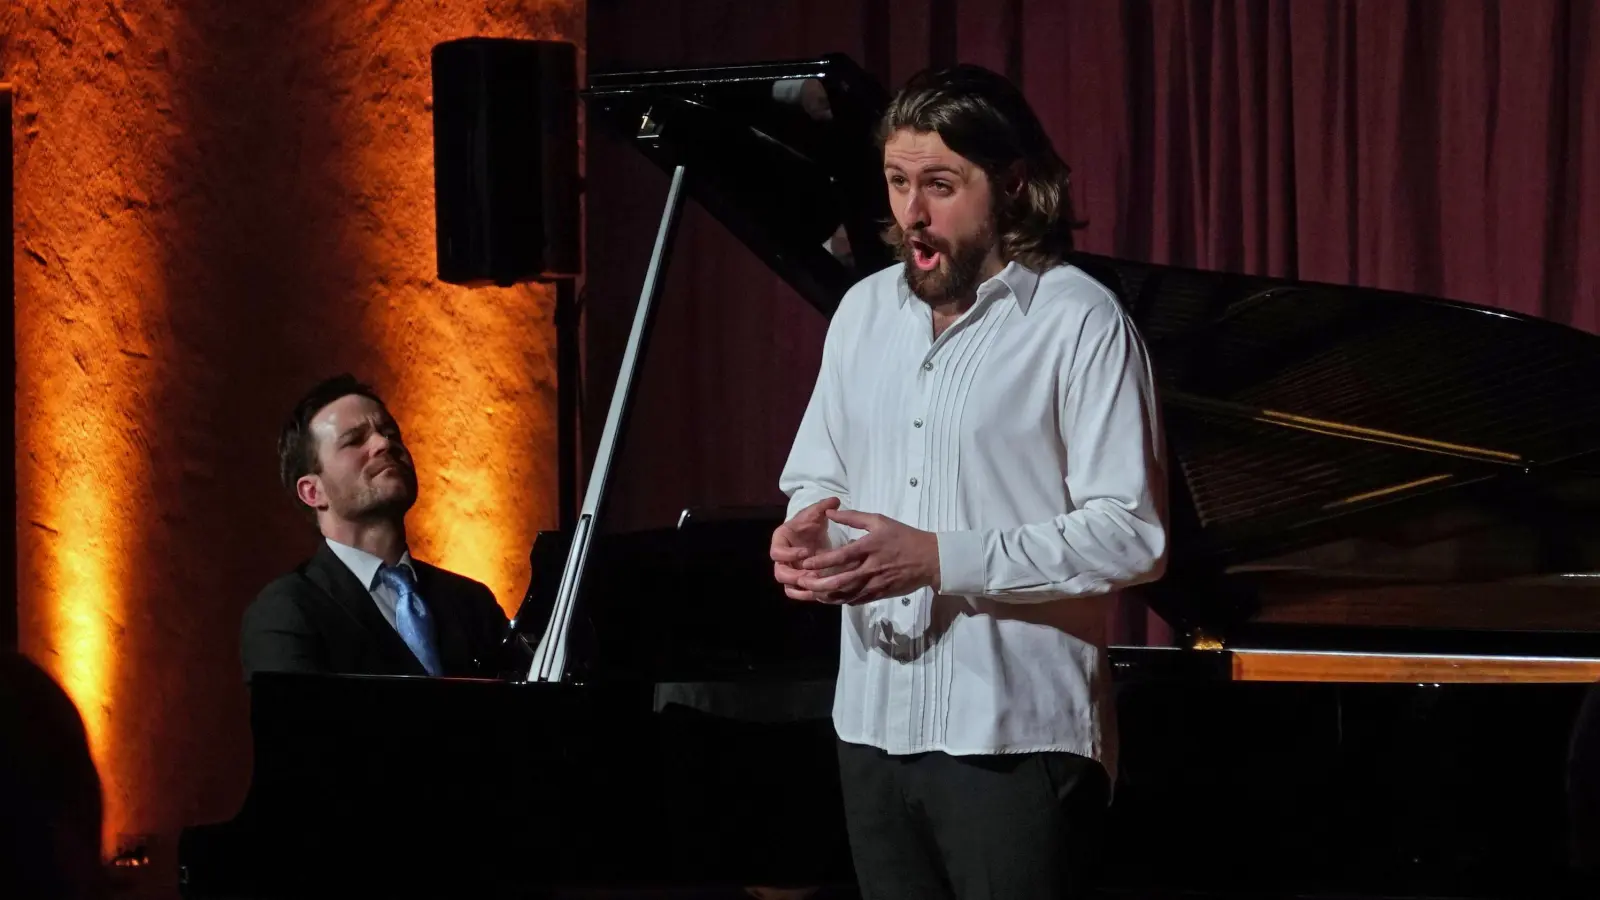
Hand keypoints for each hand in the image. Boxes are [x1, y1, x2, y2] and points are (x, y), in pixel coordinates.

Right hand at [771, 497, 840, 601]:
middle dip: (794, 576)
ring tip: (819, 586)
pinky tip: (821, 593)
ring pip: (788, 586)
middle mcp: (781, 559)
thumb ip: (823, 507)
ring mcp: (788, 572)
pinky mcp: (796, 582)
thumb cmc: (810, 524)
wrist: (812, 535)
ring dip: (802, 588)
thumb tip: (834, 501)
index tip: (807, 552)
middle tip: (811, 575)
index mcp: (780, 541)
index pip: (776, 552)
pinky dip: (806, 595)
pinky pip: (797, 593)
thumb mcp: (816, 514)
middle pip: (779, 573)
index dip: (790, 554)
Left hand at [795, 509, 940, 604]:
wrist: (930, 559)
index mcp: (870, 547)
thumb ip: (853, 517)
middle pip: (841, 580)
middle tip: (803, 583)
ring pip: (848, 594)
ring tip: (812, 594)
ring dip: (828, 596)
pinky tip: (831, 599)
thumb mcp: (880, 521)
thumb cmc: (904, 537)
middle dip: (819, 584)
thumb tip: (830, 512)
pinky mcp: (881, 594)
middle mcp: (871, 568)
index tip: (806, 563)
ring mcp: (876, 583)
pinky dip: (843, 601)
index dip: (821, 561)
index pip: (841, 556)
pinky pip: (858, 600)